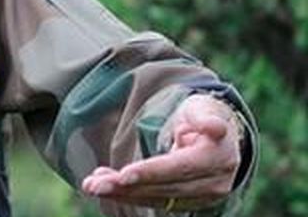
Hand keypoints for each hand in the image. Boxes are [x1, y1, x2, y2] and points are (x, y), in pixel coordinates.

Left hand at [81, 94, 242, 211]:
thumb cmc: (203, 116)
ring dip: (122, 193)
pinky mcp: (186, 201)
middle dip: (127, 187)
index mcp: (218, 158)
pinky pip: (153, 199)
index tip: (124, 175)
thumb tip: (215, 128)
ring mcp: (200, 197)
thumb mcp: (204, 108)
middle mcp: (212, 183)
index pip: (180, 168)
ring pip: (156, 197)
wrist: (218, 137)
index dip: (152, 172)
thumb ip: (206, 118)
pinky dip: (127, 194)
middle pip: (164, 187)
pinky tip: (104, 186)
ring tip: (91, 186)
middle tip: (94, 185)